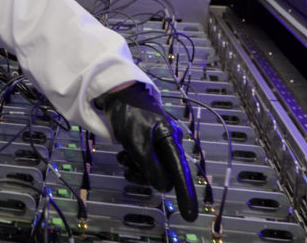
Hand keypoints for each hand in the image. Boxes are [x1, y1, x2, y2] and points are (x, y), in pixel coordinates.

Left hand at [97, 82, 198, 220]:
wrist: (116, 92)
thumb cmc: (128, 112)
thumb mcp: (136, 141)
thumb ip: (150, 165)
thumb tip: (162, 185)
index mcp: (171, 140)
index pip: (180, 173)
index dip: (185, 195)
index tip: (190, 215)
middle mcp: (168, 142)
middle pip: (163, 174)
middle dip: (145, 174)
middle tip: (128, 168)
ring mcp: (158, 142)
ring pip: (151, 169)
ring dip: (136, 168)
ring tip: (123, 156)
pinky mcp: (147, 141)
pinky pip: (143, 161)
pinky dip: (133, 161)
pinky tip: (123, 152)